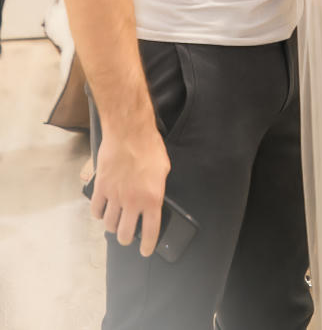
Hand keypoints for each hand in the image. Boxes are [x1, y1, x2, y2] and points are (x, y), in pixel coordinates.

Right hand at [91, 121, 169, 256]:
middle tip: (127, 235)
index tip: (145, 251)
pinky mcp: (101, 188)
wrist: (129, 132)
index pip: (150, 232)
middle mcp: (133, 202)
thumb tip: (153, 198)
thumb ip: (158, 188)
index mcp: (152, 199)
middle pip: (124, 234)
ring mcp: (115, 196)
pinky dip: (99, 213)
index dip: (147, 245)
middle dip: (126, 238)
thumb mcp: (163, 169)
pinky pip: (96, 210)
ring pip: (109, 224)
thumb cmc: (150, 147)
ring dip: (112, 226)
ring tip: (115, 222)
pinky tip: (102, 210)